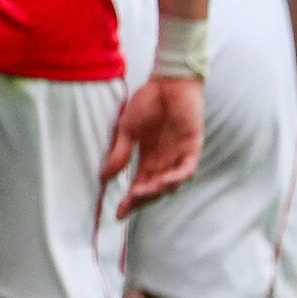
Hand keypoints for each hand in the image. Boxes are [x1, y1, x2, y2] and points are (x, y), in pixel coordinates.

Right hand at [104, 75, 204, 216]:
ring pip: (171, 184)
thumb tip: (104, 176)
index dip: (130, 201)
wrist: (168, 83)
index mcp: (149, 159)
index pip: (140, 186)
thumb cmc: (148, 102)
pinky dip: (176, 177)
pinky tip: (163, 181)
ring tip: (140, 192)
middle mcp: (165, 162)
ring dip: (156, 190)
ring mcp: (180, 156)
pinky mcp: (192, 148)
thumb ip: (120, 153)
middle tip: (126, 206)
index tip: (117, 214)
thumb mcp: (127, 130)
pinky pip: (187, 169)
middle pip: (154, 190)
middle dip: (141, 200)